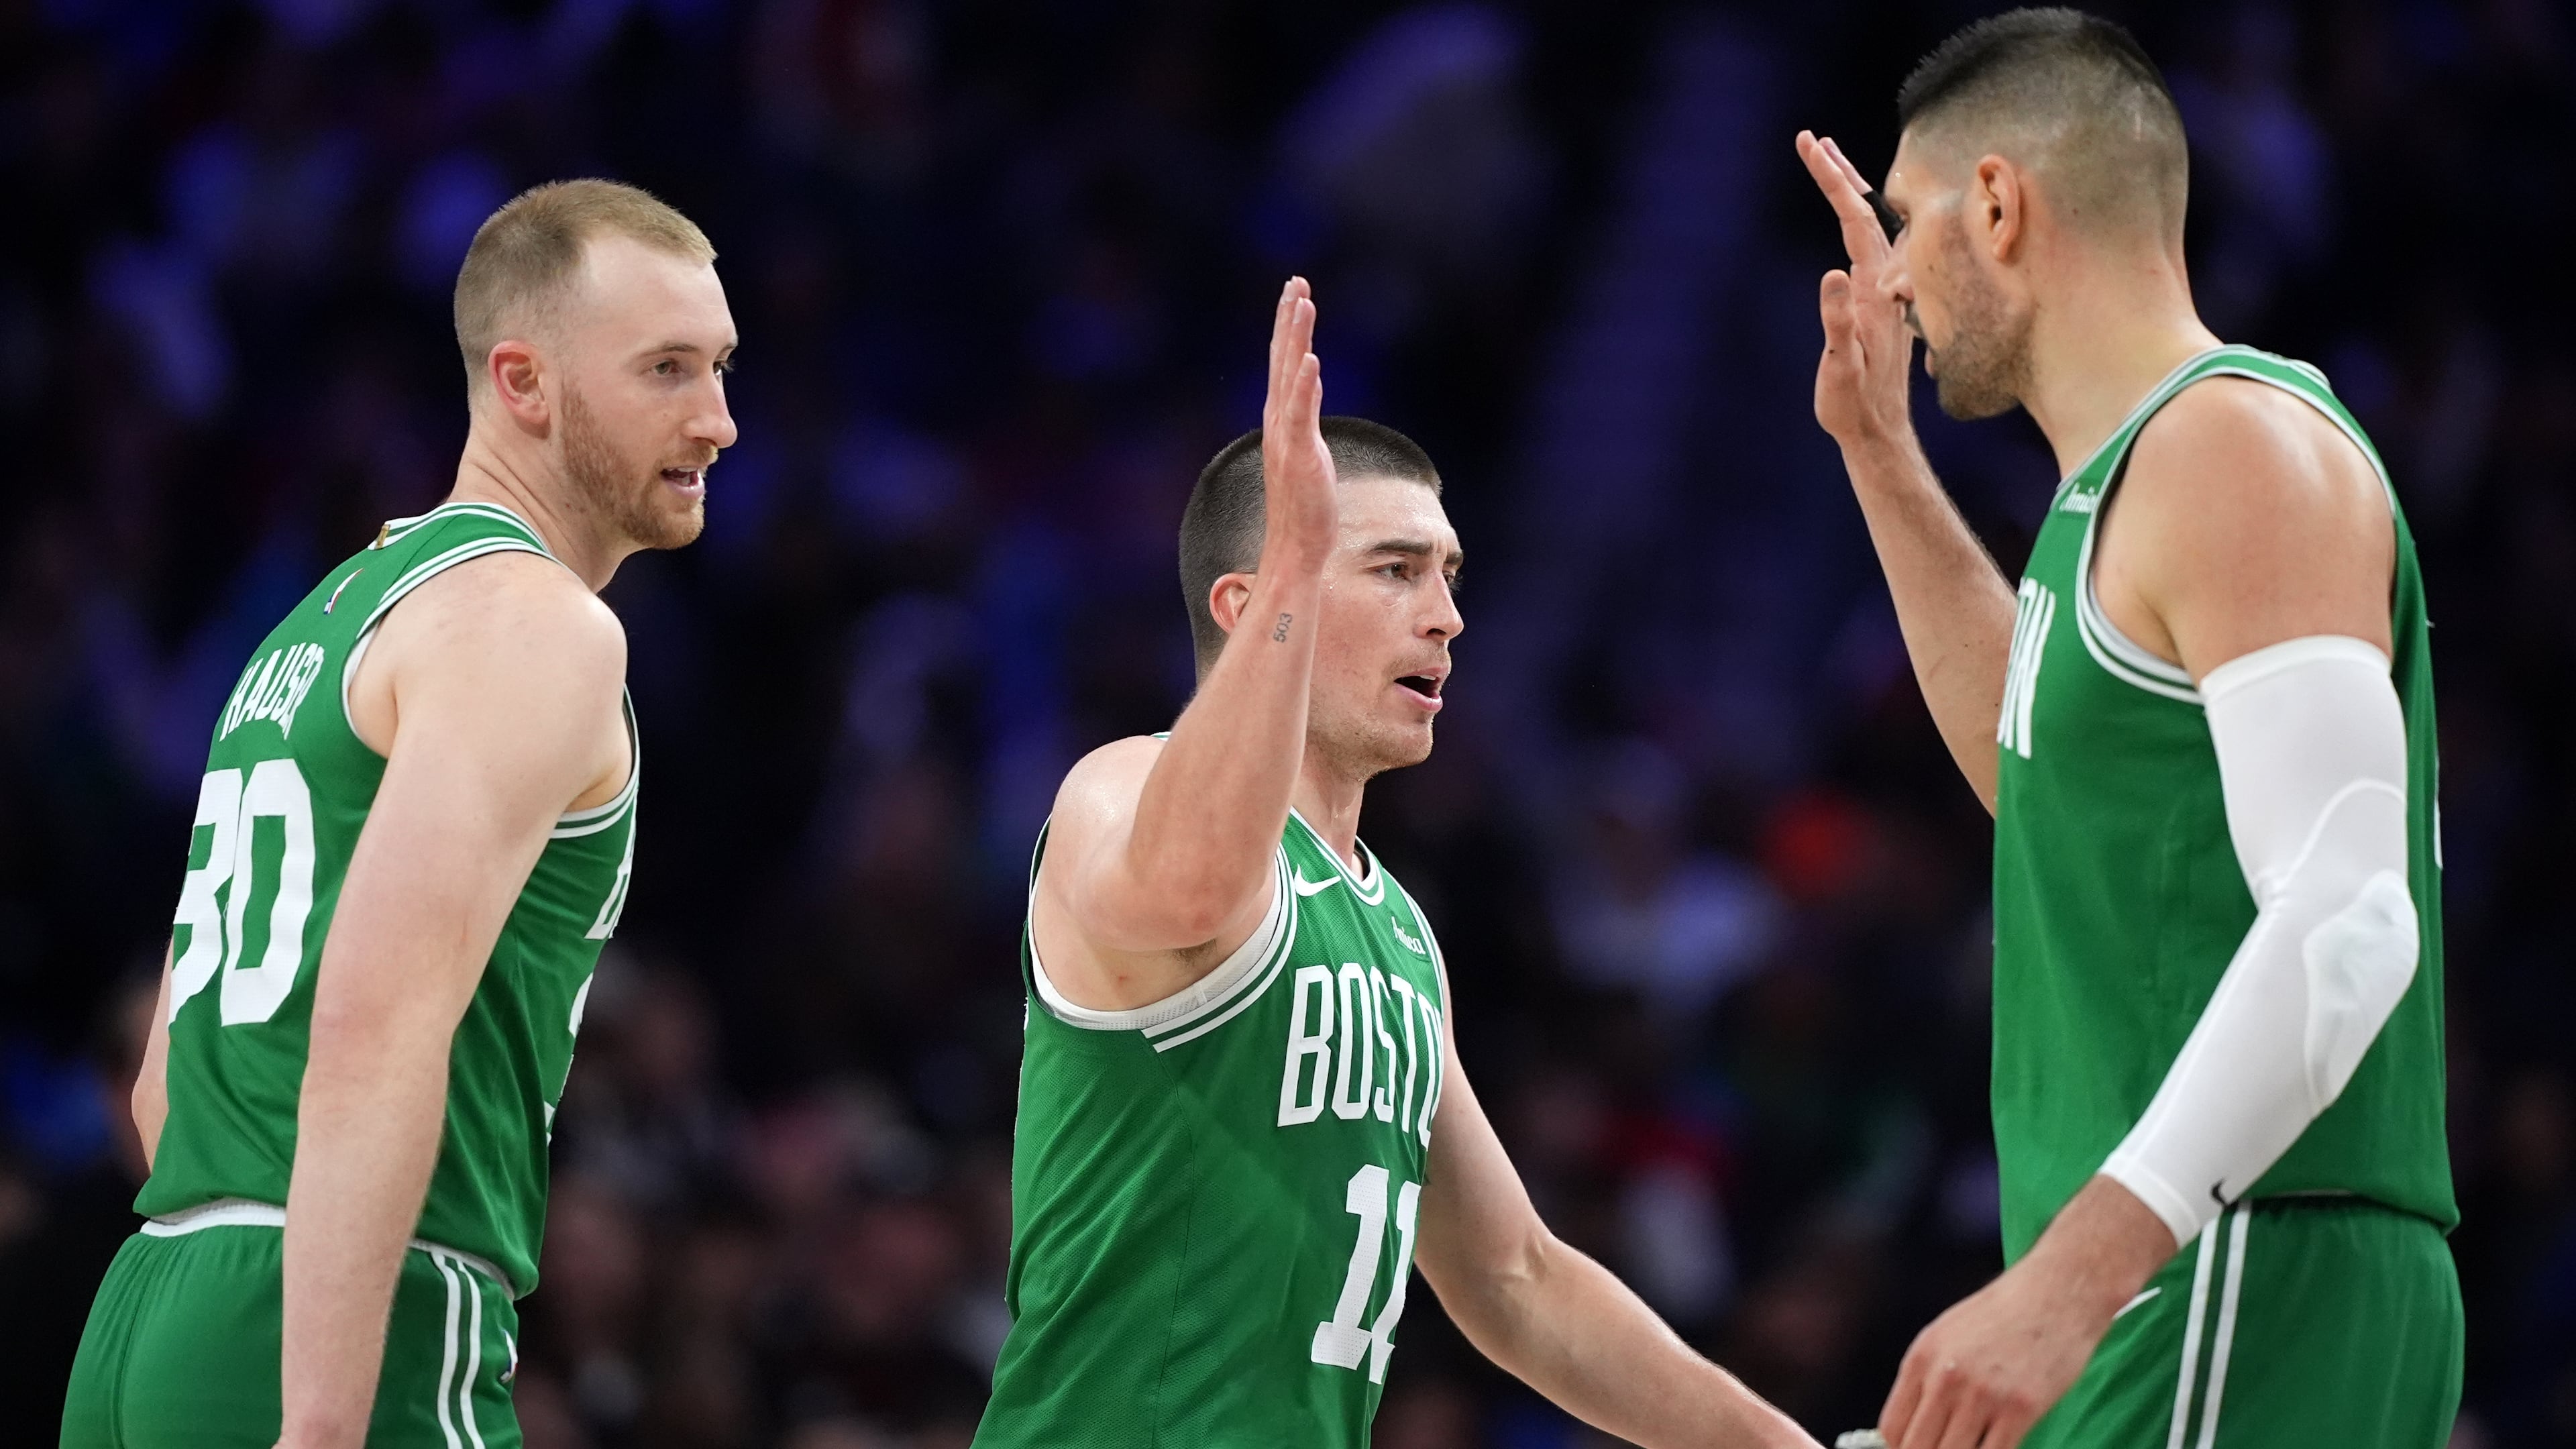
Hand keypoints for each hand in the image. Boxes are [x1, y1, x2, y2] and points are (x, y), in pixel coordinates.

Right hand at [1259, 277, 1335, 570]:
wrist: (1296, 548)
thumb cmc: (1305, 506)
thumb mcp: (1308, 451)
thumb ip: (1306, 416)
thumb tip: (1311, 385)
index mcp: (1282, 420)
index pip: (1284, 364)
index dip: (1289, 328)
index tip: (1296, 292)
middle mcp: (1279, 423)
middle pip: (1283, 360)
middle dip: (1289, 319)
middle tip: (1296, 281)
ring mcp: (1287, 438)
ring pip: (1290, 377)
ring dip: (1295, 338)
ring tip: (1302, 303)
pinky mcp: (1300, 455)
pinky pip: (1301, 413)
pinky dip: (1304, 385)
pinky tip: (1310, 358)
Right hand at [1796, 131, 1912, 447]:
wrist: (1878, 432)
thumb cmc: (1855, 404)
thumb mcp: (1842, 365)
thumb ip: (1838, 321)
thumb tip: (1832, 274)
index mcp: (1875, 289)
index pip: (1854, 219)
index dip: (1832, 179)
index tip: (1809, 146)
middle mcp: (1884, 283)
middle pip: (1866, 213)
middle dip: (1839, 173)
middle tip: (1812, 140)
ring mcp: (1883, 292)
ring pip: (1869, 228)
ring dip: (1849, 193)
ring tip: (1829, 164)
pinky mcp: (1878, 305)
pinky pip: (1867, 249)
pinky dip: (1853, 222)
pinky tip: (1848, 221)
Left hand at [1879, 1177, 2172, 1448]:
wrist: (2056, 1292)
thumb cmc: (2003, 1314)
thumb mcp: (1947, 1335)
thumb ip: (1926, 1378)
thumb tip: (1909, 1427)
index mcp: (1921, 1358)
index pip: (1892, 1429)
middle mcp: (1945, 1378)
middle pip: (1917, 1448)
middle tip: (1946, 1446)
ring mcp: (1983, 1395)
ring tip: (1971, 1444)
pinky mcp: (2021, 1409)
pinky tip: (1995, 1444)